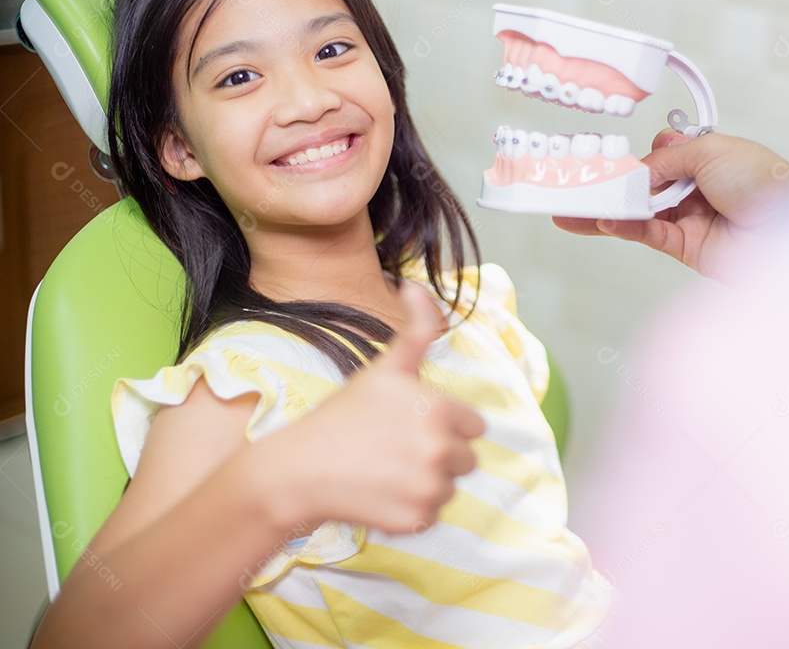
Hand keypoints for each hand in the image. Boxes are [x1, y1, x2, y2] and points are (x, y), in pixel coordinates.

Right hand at [270, 284, 483, 533]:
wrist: (298, 471)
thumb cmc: (343, 415)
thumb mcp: (384, 368)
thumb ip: (415, 330)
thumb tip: (415, 284)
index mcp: (442, 409)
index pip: (474, 426)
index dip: (444, 425)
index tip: (410, 425)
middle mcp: (442, 448)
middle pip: (466, 459)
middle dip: (438, 455)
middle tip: (395, 449)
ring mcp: (430, 486)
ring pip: (450, 487)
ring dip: (425, 482)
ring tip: (385, 470)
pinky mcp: (417, 519)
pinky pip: (431, 515)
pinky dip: (410, 510)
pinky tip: (380, 494)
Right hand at [554, 129, 788, 281]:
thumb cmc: (767, 184)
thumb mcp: (713, 150)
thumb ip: (669, 158)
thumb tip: (640, 169)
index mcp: (712, 158)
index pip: (665, 154)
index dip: (643, 155)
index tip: (612, 154)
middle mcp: (700, 188)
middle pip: (646, 184)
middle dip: (614, 182)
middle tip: (576, 180)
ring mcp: (691, 219)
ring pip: (639, 211)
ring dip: (606, 207)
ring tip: (569, 204)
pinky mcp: (685, 248)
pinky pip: (646, 233)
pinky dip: (622, 226)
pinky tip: (600, 218)